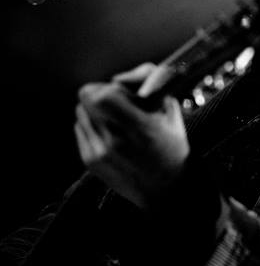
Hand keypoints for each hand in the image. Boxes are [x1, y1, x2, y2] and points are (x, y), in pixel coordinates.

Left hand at [74, 62, 189, 211]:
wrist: (166, 189)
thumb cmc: (172, 148)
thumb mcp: (171, 112)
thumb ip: (152, 86)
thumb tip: (123, 76)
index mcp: (138, 127)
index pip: (102, 95)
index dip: (110, 87)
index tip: (123, 91)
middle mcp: (114, 141)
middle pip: (86, 101)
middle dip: (100, 95)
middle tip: (117, 101)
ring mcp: (99, 153)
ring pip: (80, 113)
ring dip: (95, 110)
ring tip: (115, 119)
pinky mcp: (90, 161)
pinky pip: (80, 129)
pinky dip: (92, 125)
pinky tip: (111, 133)